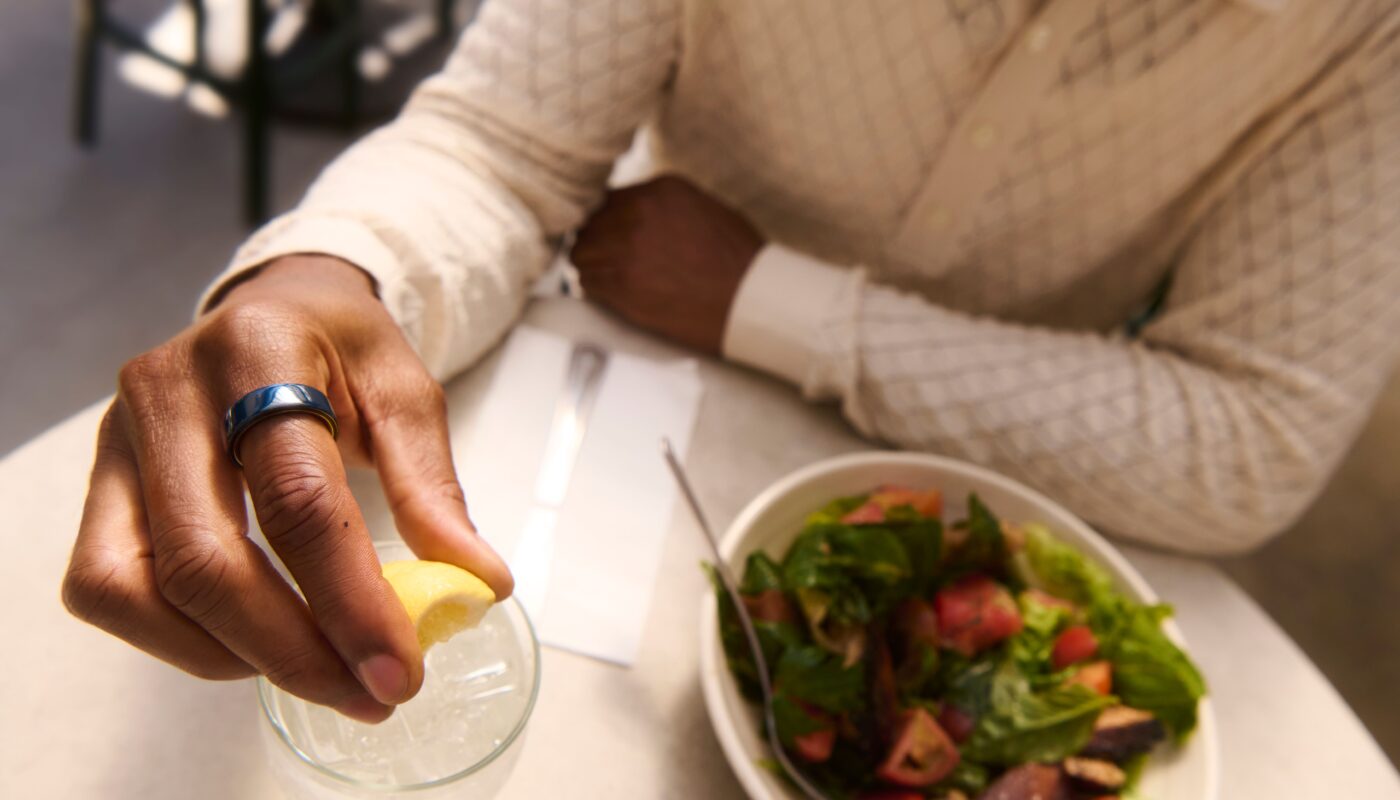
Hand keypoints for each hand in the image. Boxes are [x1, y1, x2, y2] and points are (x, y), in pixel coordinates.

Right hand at [61, 255, 511, 721]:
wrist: (277, 306)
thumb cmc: (341, 349)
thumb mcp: (405, 394)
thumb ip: (433, 489)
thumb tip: (477, 585)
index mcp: (258, 353)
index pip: (297, 500)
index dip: (350, 600)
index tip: (397, 670)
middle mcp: (168, 393)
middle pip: (207, 560)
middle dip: (292, 651)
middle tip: (366, 695)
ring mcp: (119, 440)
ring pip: (138, 587)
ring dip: (231, 656)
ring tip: (316, 669)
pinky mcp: (99, 482)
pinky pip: (106, 589)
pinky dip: (178, 638)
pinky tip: (251, 640)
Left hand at [572, 175, 763, 353]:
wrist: (749, 300)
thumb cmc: (738, 260)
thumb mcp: (704, 209)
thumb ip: (664, 205)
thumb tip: (634, 212)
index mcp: (660, 190)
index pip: (609, 199)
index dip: (607, 220)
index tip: (610, 235)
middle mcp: (638, 213)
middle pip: (590, 224)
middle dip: (596, 242)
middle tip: (607, 259)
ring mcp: (626, 249)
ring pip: (582, 253)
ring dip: (592, 266)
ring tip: (610, 278)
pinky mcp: (622, 286)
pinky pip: (588, 283)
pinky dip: (596, 289)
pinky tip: (613, 294)